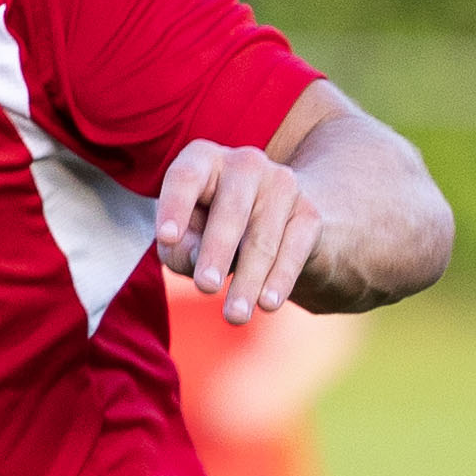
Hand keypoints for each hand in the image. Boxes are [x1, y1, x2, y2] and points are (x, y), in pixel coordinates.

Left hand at [155, 139, 322, 321]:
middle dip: (217, 251)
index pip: (185, 178)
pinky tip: (268, 303)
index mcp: (203, 160)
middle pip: (230, 210)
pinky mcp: (308, 212)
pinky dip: (280, 278)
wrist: (272, 222)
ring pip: (262, 237)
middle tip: (205, 287)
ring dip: (248, 279)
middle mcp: (245, 164)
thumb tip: (194, 257)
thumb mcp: (184, 237)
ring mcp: (282, 184)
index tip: (167, 239)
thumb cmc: (209, 229)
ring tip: (235, 315)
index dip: (174, 207)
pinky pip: (294, 248)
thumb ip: (179, 247)